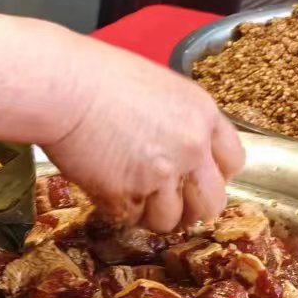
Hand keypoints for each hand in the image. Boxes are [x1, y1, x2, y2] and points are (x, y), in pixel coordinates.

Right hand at [42, 34, 244, 232]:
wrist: (64, 88)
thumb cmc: (98, 76)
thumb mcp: (158, 87)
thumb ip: (177, 120)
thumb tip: (172, 146)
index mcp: (204, 116)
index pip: (233, 163)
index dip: (212, 176)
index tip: (194, 178)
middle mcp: (191, 148)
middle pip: (212, 203)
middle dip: (190, 209)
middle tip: (166, 203)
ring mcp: (161, 175)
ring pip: (171, 221)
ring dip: (150, 216)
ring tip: (129, 200)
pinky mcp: (127, 194)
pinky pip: (131, 220)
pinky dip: (117, 213)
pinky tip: (104, 194)